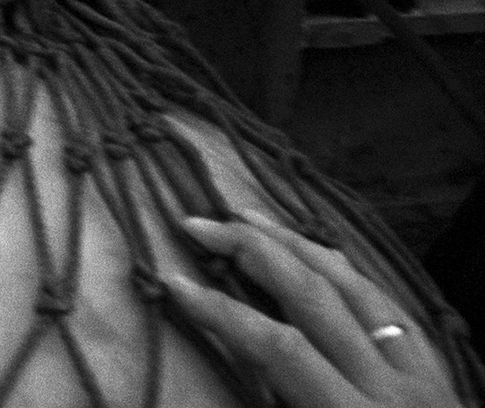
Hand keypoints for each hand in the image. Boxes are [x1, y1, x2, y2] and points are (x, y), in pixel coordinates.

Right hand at [164, 210, 461, 407]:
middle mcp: (392, 387)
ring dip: (296, 245)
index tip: (172, 283)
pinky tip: (317, 255)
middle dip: (252, 252)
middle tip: (198, 224)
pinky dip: (346, 272)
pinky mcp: (437, 373)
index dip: (220, 312)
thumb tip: (219, 390)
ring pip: (356, 287)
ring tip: (247, 218)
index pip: (278, 347)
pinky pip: (388, 306)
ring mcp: (421, 375)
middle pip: (315, 296)